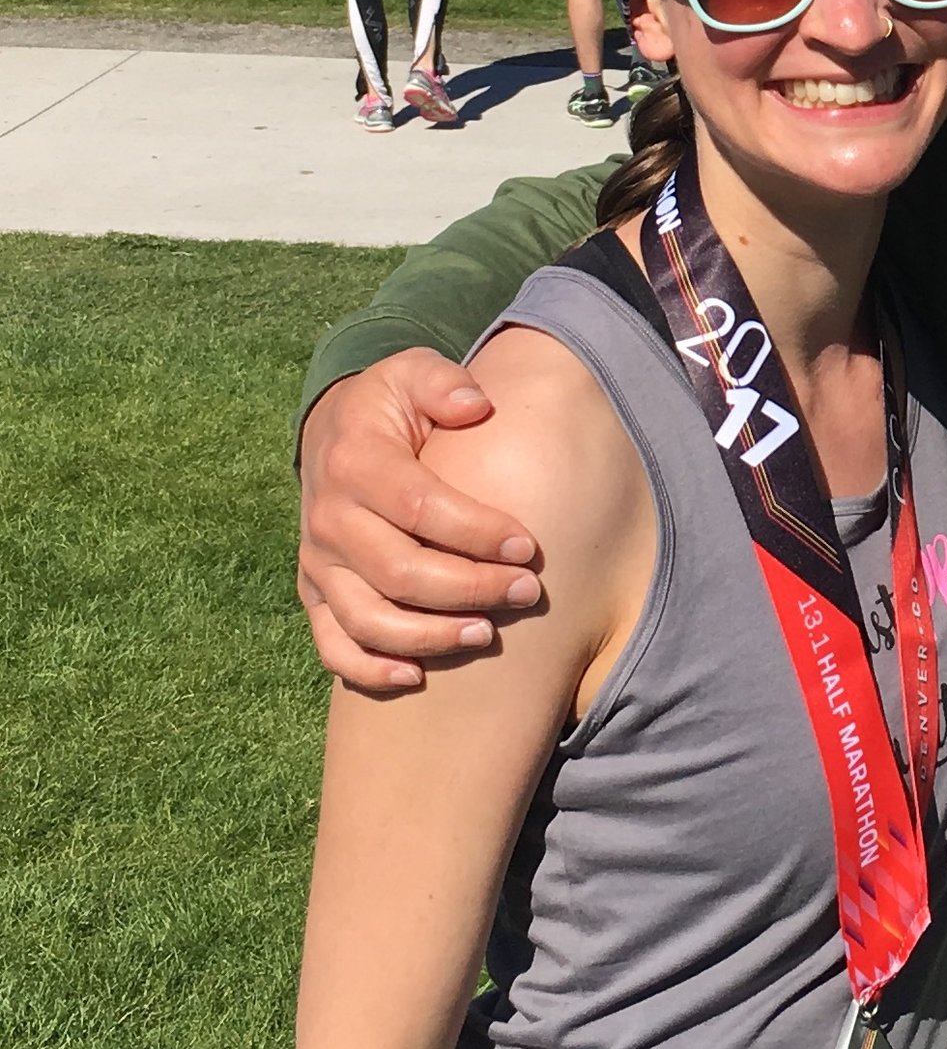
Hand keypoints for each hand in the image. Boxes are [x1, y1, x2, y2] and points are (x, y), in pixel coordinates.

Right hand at [297, 351, 543, 694]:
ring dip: (429, 636)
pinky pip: (333, 646)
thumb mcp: (412, 373)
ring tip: (486, 635)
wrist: (333, 434)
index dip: (476, 532)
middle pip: (397, 571)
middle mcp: (328, 517)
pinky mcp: (315, 593)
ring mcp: (318, 562)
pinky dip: (369, 670)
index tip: (529, 546)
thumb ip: (443, 382)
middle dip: (469, 588)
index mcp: (355, 461)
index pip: (419, 507)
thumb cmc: (391, 407)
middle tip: (526, 592)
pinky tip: (417, 676)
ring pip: (366, 618)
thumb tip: (475, 406)